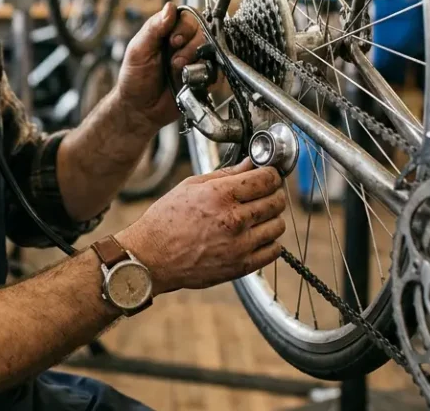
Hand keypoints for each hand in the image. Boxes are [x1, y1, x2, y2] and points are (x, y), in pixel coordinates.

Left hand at [114, 3, 206, 133]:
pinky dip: (205, 76)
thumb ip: (154, 28)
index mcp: (168, 32)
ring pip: (212, 51)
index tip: (173, 40)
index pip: (188, 17)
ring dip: (196, 62)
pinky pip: (217, 71)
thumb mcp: (138, 50)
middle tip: (175, 61)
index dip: (184, 27)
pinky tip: (190, 82)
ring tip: (179, 73)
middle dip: (189, 47)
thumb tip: (169, 7)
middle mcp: (185, 43)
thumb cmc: (135, 79)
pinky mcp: (204, 78)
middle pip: (203, 32)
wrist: (140, 109)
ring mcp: (196, 60)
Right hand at [116, 161, 285, 293]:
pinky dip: (270, 242)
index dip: (271, 174)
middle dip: (273, 193)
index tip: (267, 176)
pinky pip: (274, 250)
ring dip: (272, 218)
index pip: (266, 179)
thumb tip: (249, 164)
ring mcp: (239, 244)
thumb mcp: (189, 187)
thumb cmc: (165, 220)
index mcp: (220, 195)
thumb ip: (224, 175)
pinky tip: (256, 236)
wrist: (151, 258)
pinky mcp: (241, 266)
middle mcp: (233, 219)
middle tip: (264, 194)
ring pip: (278, 225)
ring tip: (257, 217)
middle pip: (276, 200)